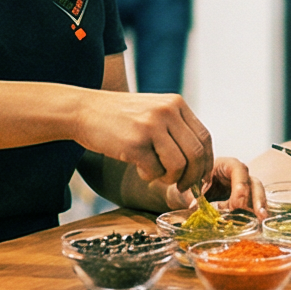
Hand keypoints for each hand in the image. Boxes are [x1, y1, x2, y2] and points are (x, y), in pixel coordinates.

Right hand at [77, 90, 212, 194]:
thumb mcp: (154, 111)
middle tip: (182, 186)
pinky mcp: (134, 143)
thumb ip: (176, 130)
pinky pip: (154, 171)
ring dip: (169, 178)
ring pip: (178, 165)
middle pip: (196, 154)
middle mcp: (167, 112)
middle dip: (192, 177)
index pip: (204, 138)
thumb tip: (199, 166)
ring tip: (155, 173)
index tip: (201, 178)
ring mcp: (150, 126)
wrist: (83, 110)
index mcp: (176, 104)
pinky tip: (138, 168)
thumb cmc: (120, 117)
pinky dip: (148, 176)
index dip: (206, 162)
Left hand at [169, 157, 267, 216]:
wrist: (185, 196)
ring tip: (261, 220)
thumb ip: (192, 197)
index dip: (240, 184)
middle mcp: (236, 175)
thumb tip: (194, 208)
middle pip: (252, 182)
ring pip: (256, 195)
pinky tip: (256, 225)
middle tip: (258, 214)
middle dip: (256, 198)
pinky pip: (252, 206)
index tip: (237, 203)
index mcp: (223, 166)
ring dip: (259, 208)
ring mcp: (242, 188)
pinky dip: (254, 215)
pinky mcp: (244, 202)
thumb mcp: (186, 190)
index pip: (237, 168)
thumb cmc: (187, 188)